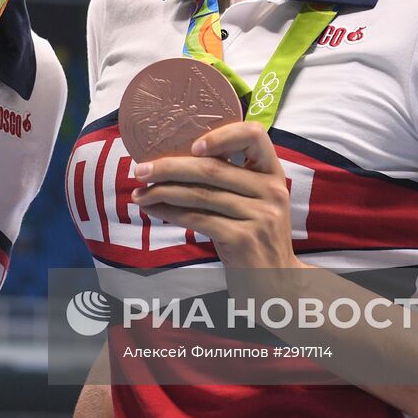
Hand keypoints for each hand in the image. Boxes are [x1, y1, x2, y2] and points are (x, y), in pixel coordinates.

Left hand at [130, 121, 302, 269]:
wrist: (277, 282)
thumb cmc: (256, 236)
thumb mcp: (255, 202)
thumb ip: (231, 180)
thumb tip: (175, 159)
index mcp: (273, 174)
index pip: (254, 135)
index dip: (221, 135)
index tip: (191, 146)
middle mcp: (271, 191)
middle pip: (212, 168)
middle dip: (169, 167)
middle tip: (140, 170)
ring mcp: (259, 215)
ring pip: (199, 194)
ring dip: (162, 192)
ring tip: (140, 194)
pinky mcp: (243, 238)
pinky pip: (197, 219)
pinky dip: (170, 213)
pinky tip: (154, 210)